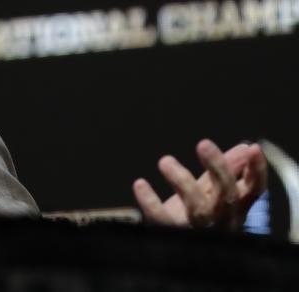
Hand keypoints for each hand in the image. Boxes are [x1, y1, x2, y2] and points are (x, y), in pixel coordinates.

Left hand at [132, 139, 266, 229]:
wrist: (174, 252)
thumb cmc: (197, 218)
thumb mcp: (213, 193)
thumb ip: (226, 172)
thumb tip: (245, 147)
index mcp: (233, 209)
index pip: (253, 191)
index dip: (257, 172)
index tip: (253, 148)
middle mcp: (220, 221)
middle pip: (227, 196)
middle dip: (218, 169)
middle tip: (203, 144)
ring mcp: (198, 231)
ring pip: (198, 208)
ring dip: (183, 181)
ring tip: (165, 161)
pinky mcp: (172, 235)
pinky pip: (162, 220)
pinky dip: (151, 203)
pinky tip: (140, 184)